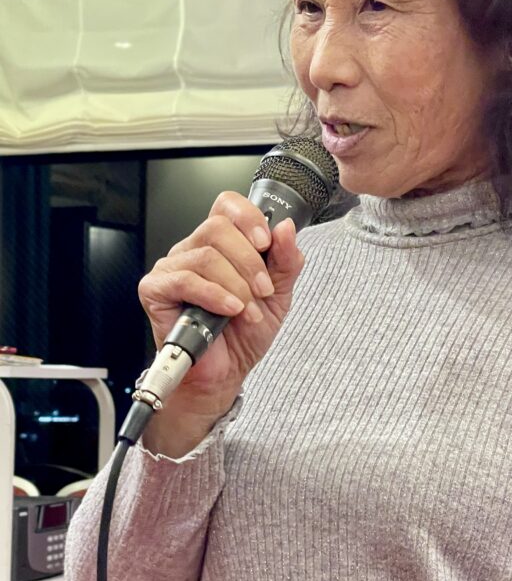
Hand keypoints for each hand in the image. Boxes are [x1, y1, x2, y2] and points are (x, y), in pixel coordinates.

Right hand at [137, 191, 304, 446]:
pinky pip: (185, 280)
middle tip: (262, 291)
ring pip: (206, 255)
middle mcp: (193, 250)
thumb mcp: (278, 295)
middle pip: (218, 228)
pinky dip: (214, 295)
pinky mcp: (156, 290)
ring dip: (237, 285)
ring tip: (247, 311)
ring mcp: (172, 268)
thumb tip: (287, 228)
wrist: (225, 374)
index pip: (227, 205)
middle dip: (249, 262)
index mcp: (222, 245)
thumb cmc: (243, 335)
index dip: (248, 217)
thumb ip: (286, 261)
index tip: (266, 243)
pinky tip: (229, 310)